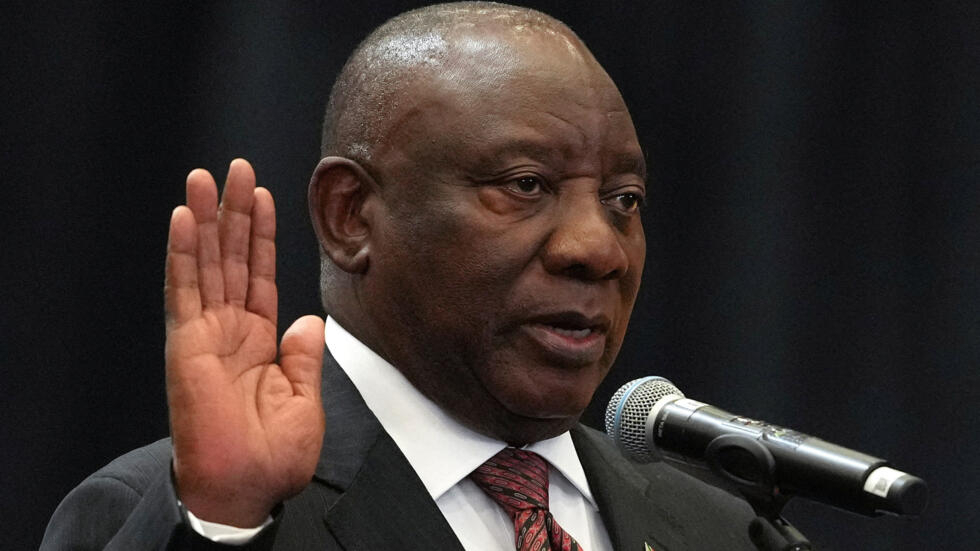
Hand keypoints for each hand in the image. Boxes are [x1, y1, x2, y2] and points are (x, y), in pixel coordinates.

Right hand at [164, 159, 324, 526]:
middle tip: (236, 168)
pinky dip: (182, 253)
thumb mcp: (305, 401)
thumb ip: (305, 357)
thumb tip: (308, 320)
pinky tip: (182, 219)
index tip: (263, 196)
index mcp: (259, 341)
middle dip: (234, 212)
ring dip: (204, 219)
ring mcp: (205, 334)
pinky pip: (183, 290)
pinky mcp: (186, 344)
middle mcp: (229, 330)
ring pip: (205, 263)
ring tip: (205, 177)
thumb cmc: (273, 457)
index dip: (260, 235)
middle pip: (230, 258)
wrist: (246, 488)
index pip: (258, 274)